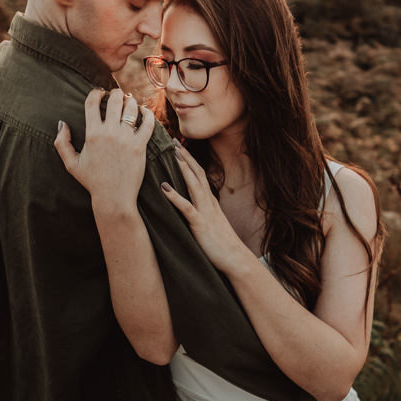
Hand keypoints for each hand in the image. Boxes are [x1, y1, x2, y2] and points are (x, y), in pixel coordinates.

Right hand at [55, 88, 154, 212]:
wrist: (113, 197)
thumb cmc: (92, 181)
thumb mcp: (71, 164)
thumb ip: (62, 143)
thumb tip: (61, 124)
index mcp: (92, 134)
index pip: (93, 102)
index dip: (96, 92)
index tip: (99, 93)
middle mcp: (109, 133)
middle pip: (115, 100)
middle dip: (116, 93)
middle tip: (117, 95)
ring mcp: (126, 139)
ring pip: (131, 108)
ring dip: (131, 101)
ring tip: (129, 102)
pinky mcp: (140, 145)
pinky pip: (148, 123)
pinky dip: (147, 113)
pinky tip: (144, 112)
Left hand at [161, 144, 253, 271]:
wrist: (236, 259)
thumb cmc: (222, 245)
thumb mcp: (213, 224)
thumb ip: (204, 213)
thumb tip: (194, 206)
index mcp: (210, 202)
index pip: (200, 175)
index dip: (190, 160)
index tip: (180, 147)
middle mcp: (209, 203)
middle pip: (197, 174)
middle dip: (186, 157)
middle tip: (174, 141)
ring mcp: (205, 212)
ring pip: (193, 185)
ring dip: (183, 168)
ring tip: (173, 154)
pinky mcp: (200, 224)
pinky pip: (186, 208)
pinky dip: (175, 197)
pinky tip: (164, 187)